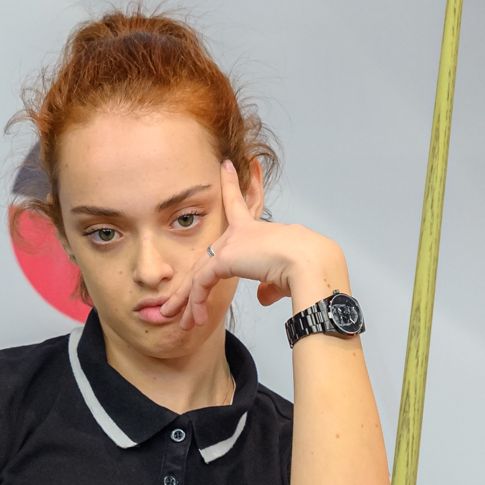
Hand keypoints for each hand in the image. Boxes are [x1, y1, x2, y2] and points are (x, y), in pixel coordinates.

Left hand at [174, 160, 346, 328]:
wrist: (310, 262)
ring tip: (174, 319)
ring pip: (197, 274)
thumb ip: (269, 284)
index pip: (238, 203)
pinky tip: (197, 318)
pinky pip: (201, 283)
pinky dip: (196, 303)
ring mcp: (230, 244)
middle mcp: (240, 233)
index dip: (230, 184)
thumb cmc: (306, 266)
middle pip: (205, 259)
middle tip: (173, 302)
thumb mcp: (283, 276)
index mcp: (256, 230)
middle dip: (189, 285)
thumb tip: (263, 296)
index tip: (225, 165)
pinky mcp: (224, 258)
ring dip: (185, 301)